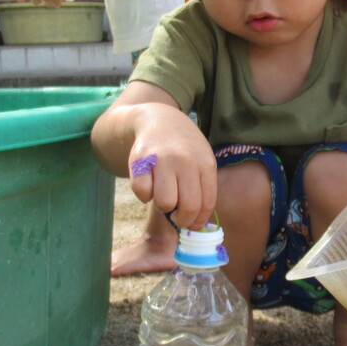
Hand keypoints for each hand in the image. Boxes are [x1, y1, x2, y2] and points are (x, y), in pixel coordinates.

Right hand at [127, 113, 217, 230]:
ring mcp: (163, 160)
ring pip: (164, 203)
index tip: (191, 223)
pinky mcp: (140, 160)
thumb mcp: (201, 162)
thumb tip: (197, 225)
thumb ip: (203, 190)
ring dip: (163, 206)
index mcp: (205, 164)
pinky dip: (144, 196)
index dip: (198, 220)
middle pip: (187, 207)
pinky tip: (149, 185)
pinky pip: (142, 193)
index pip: (206, 204)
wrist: (159, 120)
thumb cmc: (184, 148)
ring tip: (164, 195)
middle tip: (177, 216)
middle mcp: (186, 161)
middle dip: (182, 220)